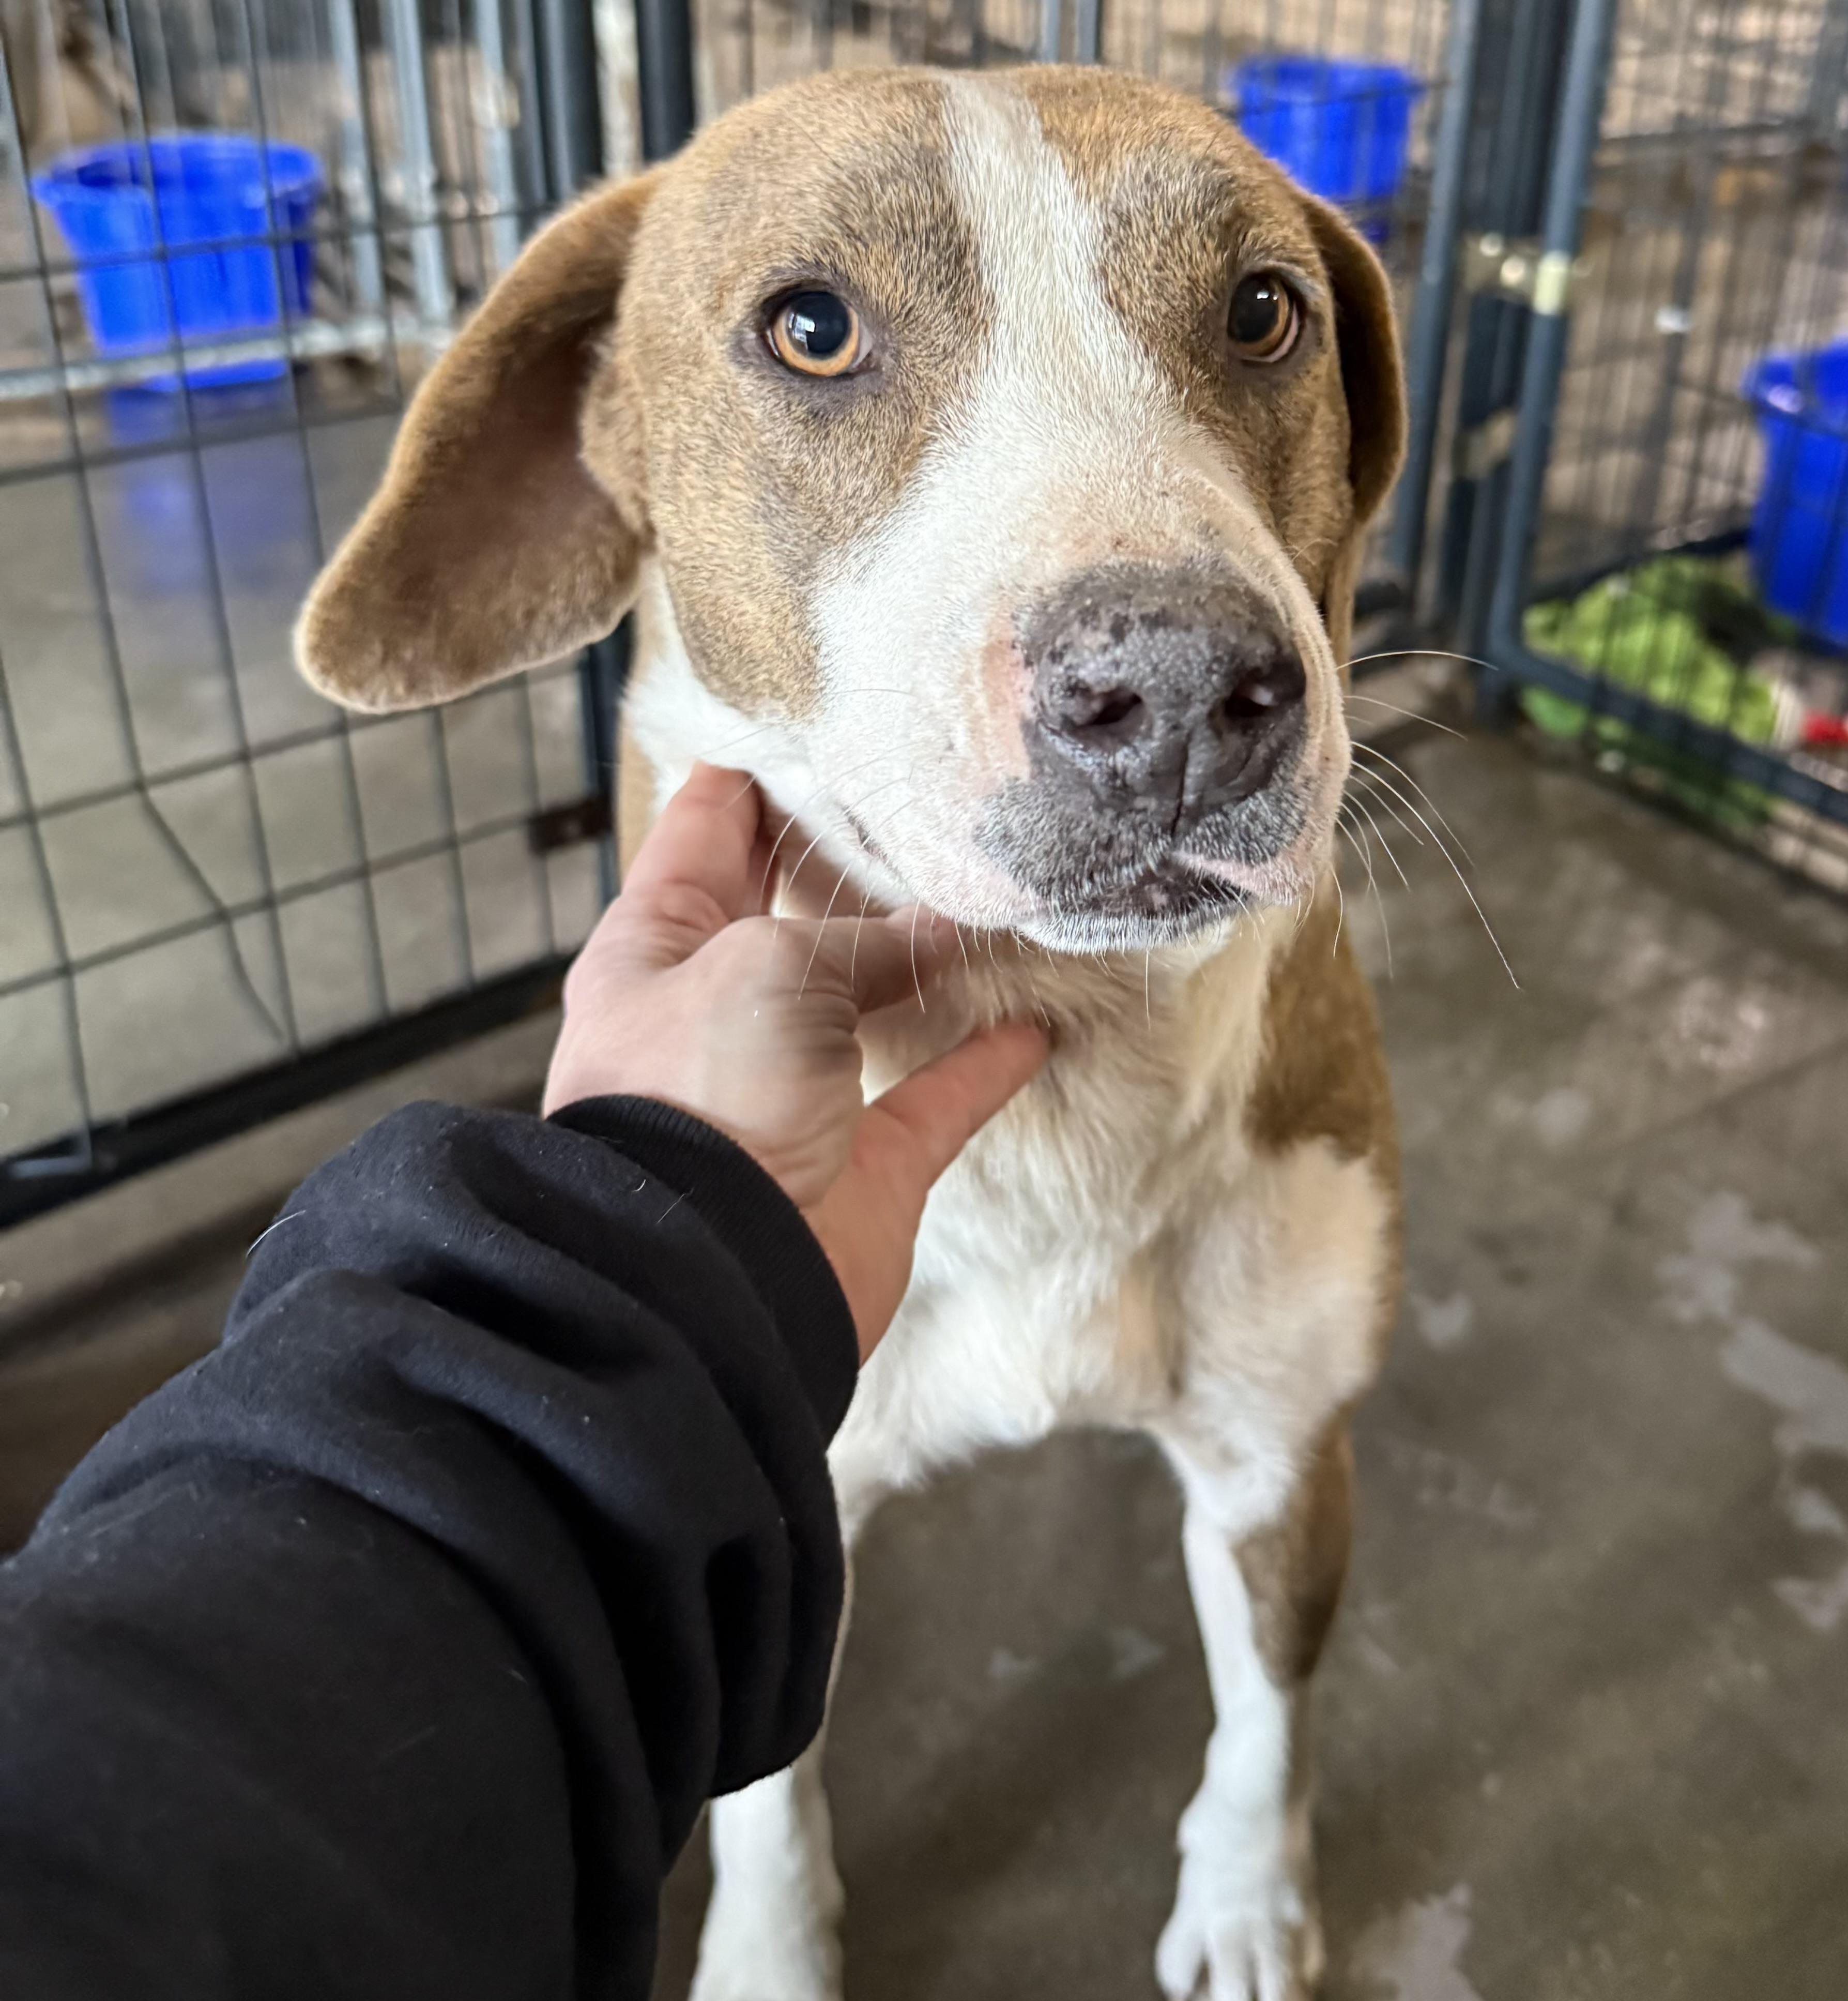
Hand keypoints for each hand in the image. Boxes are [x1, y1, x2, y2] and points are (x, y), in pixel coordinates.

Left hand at [543, 765, 1047, 1354]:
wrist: (705, 1278)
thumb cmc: (699, 1100)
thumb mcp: (766, 968)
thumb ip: (857, 941)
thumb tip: (940, 933)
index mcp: (657, 948)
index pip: (708, 830)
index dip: (761, 770)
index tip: (829, 717)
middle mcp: (720, 1013)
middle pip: (790, 911)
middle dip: (848, 857)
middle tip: (925, 795)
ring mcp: (792, 1092)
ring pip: (869, 1002)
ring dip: (923, 960)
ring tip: (984, 899)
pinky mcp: (862, 1165)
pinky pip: (936, 1099)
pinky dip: (984, 1064)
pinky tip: (1033, 1024)